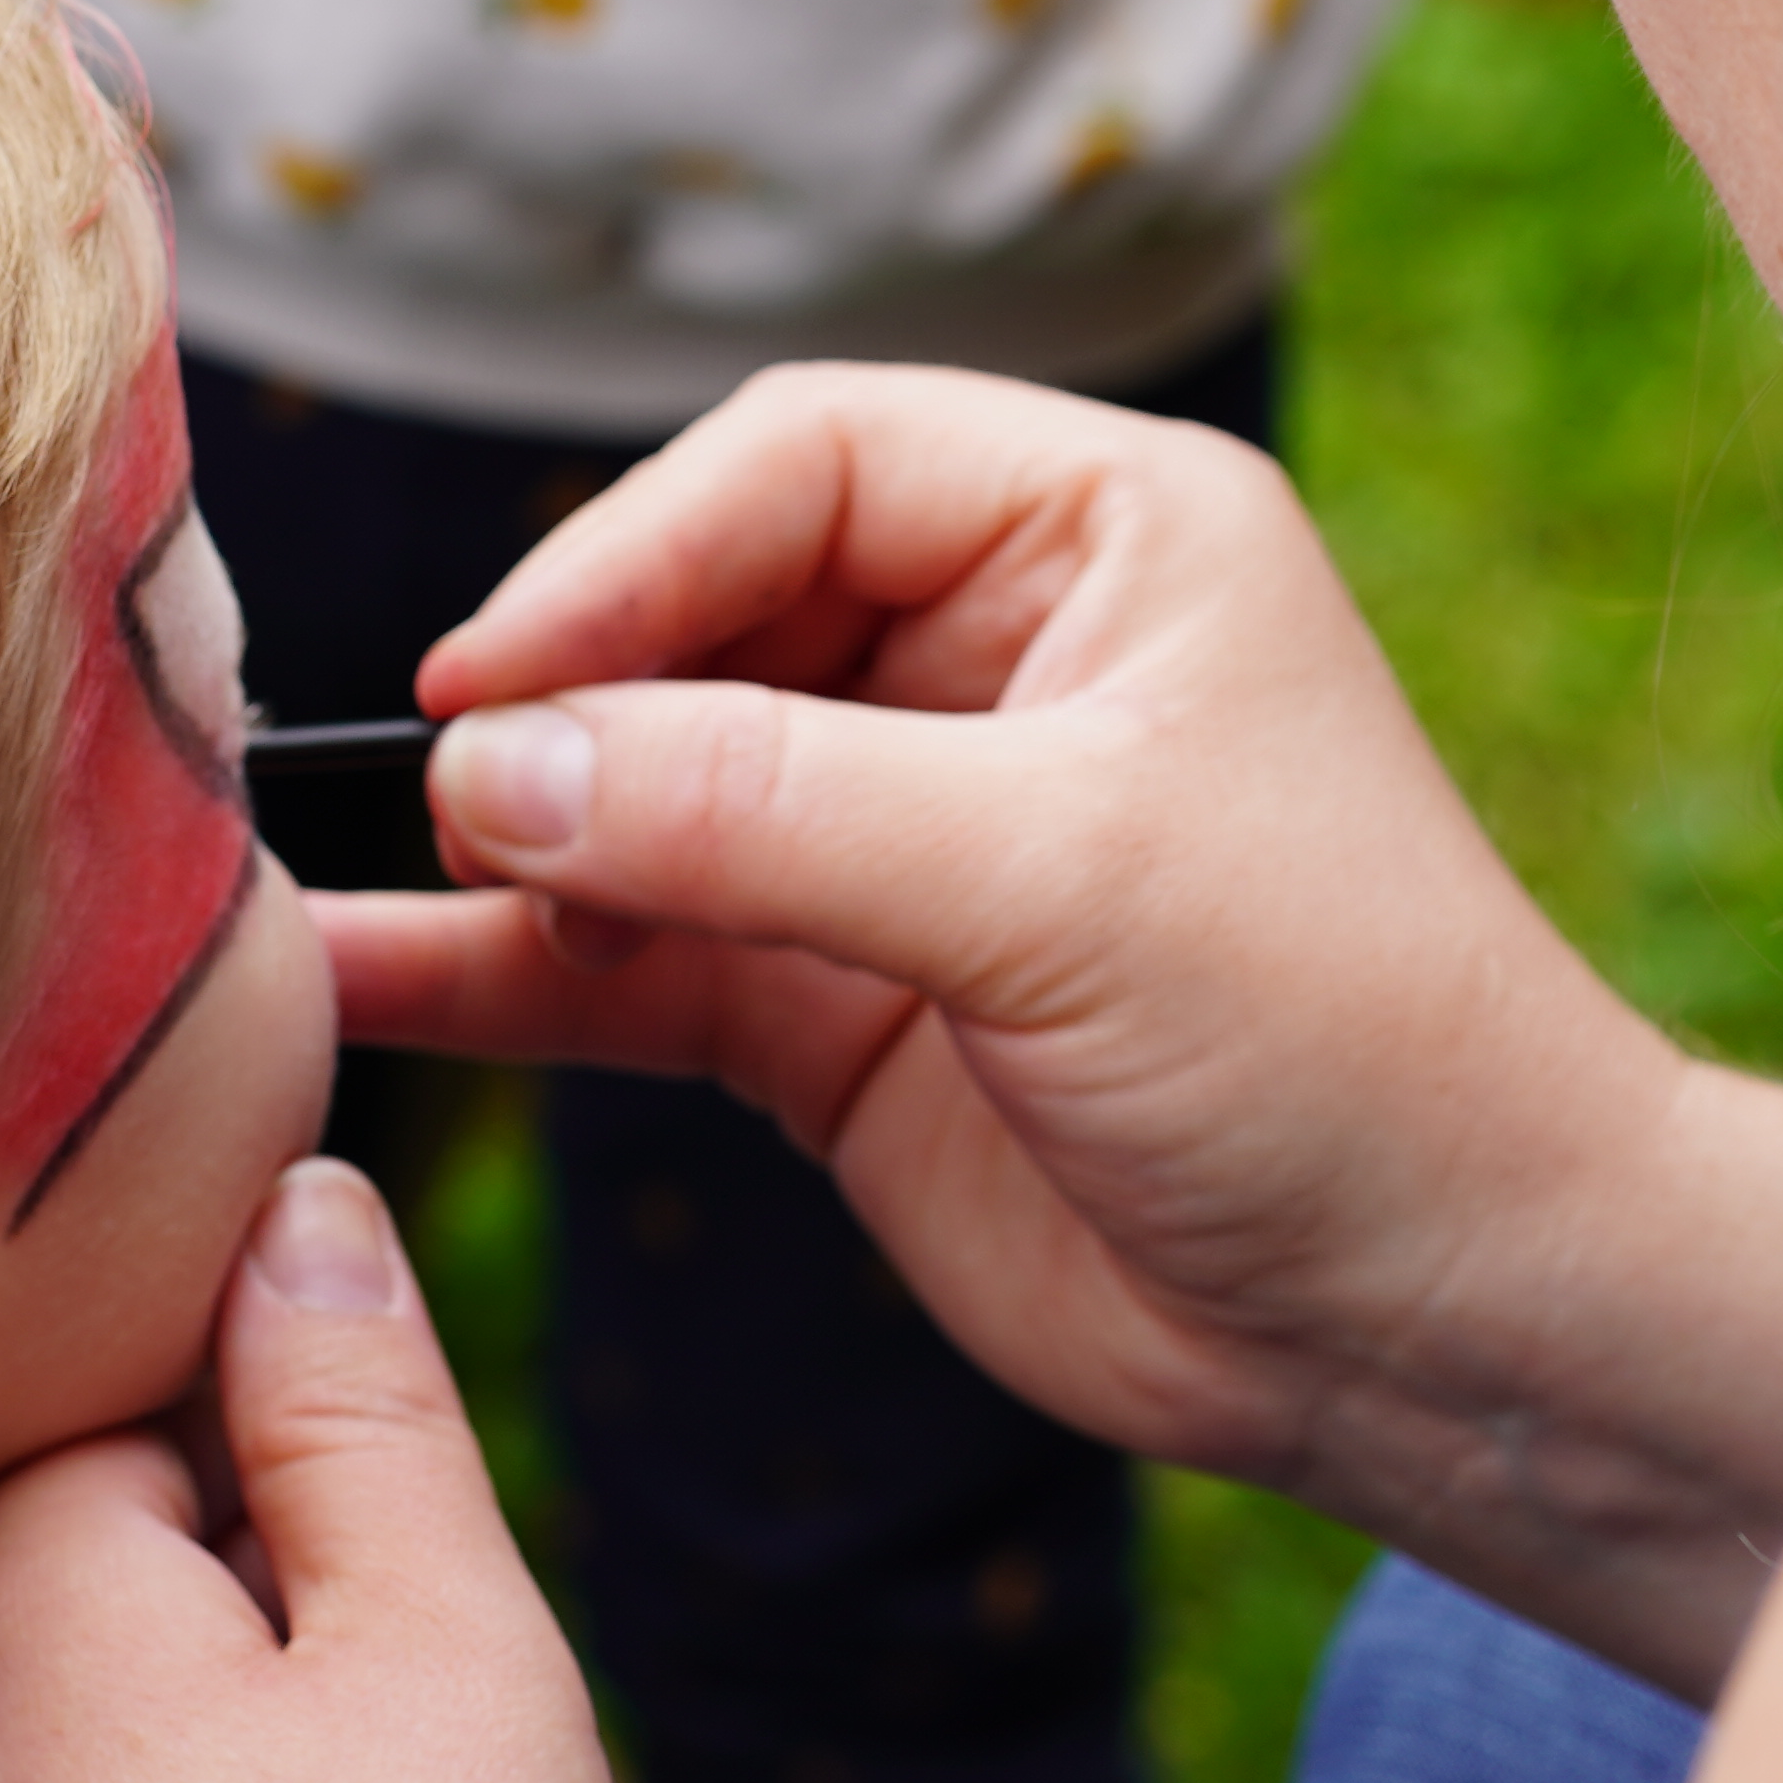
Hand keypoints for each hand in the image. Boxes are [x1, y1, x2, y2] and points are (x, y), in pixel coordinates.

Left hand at [0, 1162, 641, 1782]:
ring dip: (197, 1777)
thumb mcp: (443, 1633)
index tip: (395, 1587)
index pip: (137, 1409)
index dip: (300, 1479)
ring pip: (59, 1750)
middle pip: (84, 1582)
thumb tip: (289, 1201)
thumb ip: (353, 1393)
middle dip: (244, 1628)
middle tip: (394, 1762)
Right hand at [316, 367, 1782, 1691]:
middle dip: (560, 698)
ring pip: (638, 791)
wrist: (1452, 1321)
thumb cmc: (1344, 1037)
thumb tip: (489, 766)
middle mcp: (985, 658)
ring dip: (500, 839)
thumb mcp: (1059, 878)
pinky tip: (359, 983)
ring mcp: (897, 840)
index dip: (633, 552)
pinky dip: (504, 968)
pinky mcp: (836, 1011)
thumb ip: (765, 807)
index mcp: (1096, 536)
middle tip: (445, 793)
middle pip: (693, 611)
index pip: (802, 461)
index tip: (503, 682)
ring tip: (330, 880)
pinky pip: (628, 954)